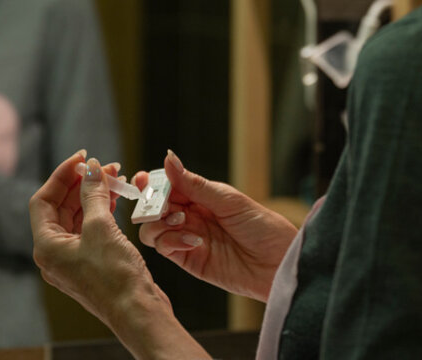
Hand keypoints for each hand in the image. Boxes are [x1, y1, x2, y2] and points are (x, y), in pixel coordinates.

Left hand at [29, 152, 207, 358]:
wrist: (138, 311)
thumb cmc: (115, 275)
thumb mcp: (101, 228)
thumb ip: (93, 194)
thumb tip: (91, 168)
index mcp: (46, 246)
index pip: (43, 200)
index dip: (61, 175)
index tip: (81, 158)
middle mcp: (55, 254)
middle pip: (61, 208)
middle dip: (81, 184)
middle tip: (103, 166)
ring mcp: (73, 260)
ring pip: (78, 218)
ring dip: (94, 197)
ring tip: (114, 178)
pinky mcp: (92, 264)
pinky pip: (91, 231)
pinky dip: (101, 213)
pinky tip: (115, 200)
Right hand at [136, 150, 298, 301]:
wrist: (278, 262)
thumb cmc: (262, 227)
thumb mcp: (228, 200)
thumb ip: (194, 184)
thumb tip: (169, 158)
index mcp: (200, 196)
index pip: (166, 187)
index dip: (151, 184)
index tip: (143, 181)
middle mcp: (190, 216)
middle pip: (153, 208)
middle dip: (152, 204)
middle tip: (165, 206)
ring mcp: (187, 238)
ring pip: (152, 229)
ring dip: (159, 223)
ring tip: (182, 222)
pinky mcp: (189, 260)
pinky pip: (165, 248)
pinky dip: (171, 241)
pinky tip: (193, 240)